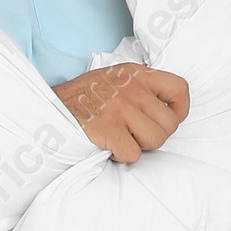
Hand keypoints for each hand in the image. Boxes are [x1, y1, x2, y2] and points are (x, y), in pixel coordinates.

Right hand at [51, 62, 189, 163]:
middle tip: (135, 134)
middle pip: (169, 124)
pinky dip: (121, 156)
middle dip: (156, 136)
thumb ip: (143, 89)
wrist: (50, 108)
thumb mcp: (116, 79)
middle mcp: (131, 88)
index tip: (165, 120)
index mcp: (137, 74)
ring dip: (140, 147)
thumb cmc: (85, 98)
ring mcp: (119, 108)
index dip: (179, 111)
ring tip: (122, 139)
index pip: (180, 90)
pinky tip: (109, 147)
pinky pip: (133, 153)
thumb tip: (170, 111)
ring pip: (156, 141)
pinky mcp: (107, 129)